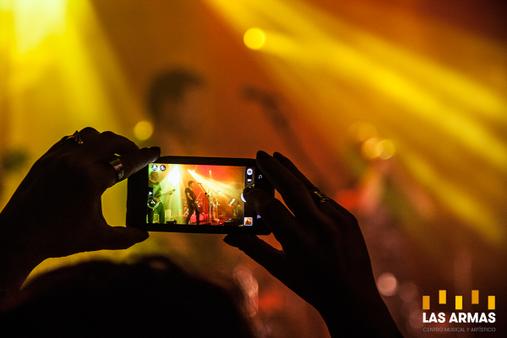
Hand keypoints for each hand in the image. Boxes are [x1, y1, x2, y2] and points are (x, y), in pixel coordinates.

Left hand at [0, 128, 157, 289]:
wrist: (17, 236)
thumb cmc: (58, 238)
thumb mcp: (97, 238)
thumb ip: (125, 237)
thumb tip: (144, 235)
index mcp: (92, 180)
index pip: (127, 162)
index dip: (145, 157)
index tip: (156, 151)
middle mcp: (76, 163)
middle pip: (111, 140)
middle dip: (128, 145)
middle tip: (136, 154)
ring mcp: (58, 158)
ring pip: (90, 135)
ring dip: (105, 141)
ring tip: (113, 154)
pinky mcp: (45, 159)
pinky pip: (71, 140)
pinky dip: (85, 144)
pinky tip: (89, 157)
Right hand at [224, 151, 400, 336]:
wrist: (353, 298)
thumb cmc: (310, 286)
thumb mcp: (280, 270)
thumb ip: (253, 248)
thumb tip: (227, 234)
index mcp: (299, 244)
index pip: (273, 210)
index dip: (257, 197)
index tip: (247, 189)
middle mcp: (320, 229)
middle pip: (293, 190)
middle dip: (274, 170)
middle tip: (260, 154)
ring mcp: (338, 222)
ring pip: (310, 189)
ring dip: (292, 172)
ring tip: (276, 157)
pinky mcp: (349, 219)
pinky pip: (323, 199)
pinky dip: (307, 189)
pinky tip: (296, 180)